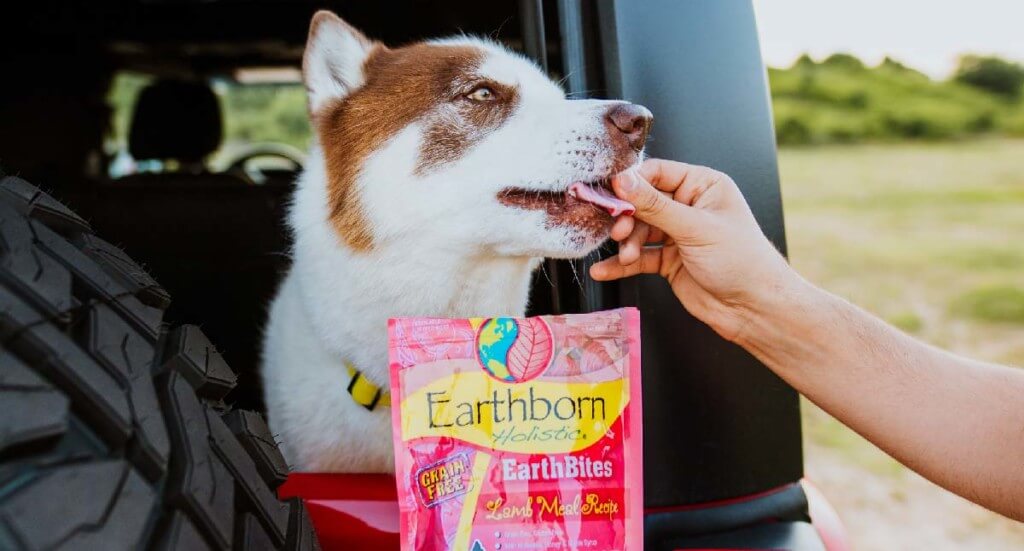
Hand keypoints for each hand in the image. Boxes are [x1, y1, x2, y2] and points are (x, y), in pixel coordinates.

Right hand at [592, 159, 801, 341]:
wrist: (754, 308)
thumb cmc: (743, 262)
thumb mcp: (696, 228)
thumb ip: (655, 206)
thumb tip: (624, 181)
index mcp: (703, 186)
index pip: (657, 173)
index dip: (631, 184)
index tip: (611, 196)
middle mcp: (689, 206)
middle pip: (642, 202)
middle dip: (628, 219)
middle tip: (619, 232)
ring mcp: (678, 234)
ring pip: (638, 230)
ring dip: (627, 244)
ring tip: (627, 257)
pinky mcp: (669, 260)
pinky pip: (639, 256)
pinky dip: (622, 264)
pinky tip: (605, 270)